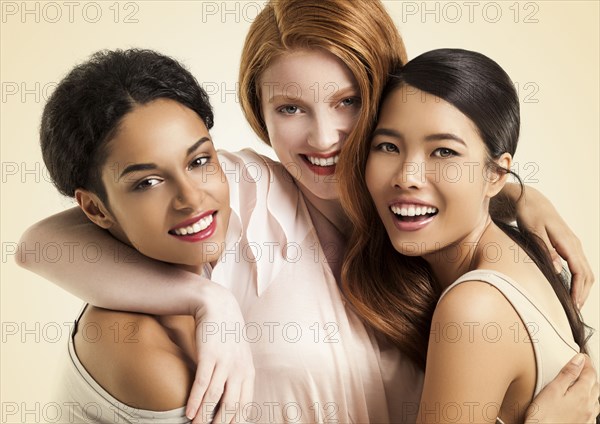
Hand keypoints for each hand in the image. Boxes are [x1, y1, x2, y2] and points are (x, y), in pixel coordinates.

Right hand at [186, 283, 254, 423]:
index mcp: (248, 373)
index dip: (235, 423)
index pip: (244, 407)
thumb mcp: (239, 355)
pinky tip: (189, 413)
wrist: (217, 306)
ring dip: (204, 418)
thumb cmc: (226, 334)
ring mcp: (225, 363)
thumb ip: (238, 375)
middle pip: (231, 407)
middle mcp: (239, 370)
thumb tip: (231, 399)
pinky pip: (203, 385)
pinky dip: (196, 401)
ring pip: (215, 399)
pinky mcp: (210, 356)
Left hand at [515, 185, 594, 307]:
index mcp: (568, 242)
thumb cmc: (530, 215)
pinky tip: (571, 290)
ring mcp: (573, 245)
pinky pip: (579, 267)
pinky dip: (579, 281)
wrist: (532, 201)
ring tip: (574, 305)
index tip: (574, 305)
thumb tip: (556, 270)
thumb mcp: (533, 231)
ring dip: (583, 288)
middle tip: (575, 311)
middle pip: (587, 274)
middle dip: (583, 293)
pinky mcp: (568, 246)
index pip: (580, 271)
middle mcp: (574, 244)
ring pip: (585, 271)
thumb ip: (545, 250)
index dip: (579, 290)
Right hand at [525, 353, 598, 422]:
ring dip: (591, 388)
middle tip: (583, 366)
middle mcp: (589, 406)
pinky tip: (582, 402)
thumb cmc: (544, 416)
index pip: (589, 373)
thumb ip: (568, 373)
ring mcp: (588, 417)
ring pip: (596, 398)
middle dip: (590, 374)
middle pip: (595, 385)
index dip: (586, 363)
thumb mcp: (553, 389)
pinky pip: (593, 410)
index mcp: (581, 394)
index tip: (583, 357)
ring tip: (583, 382)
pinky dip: (590, 401)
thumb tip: (579, 360)